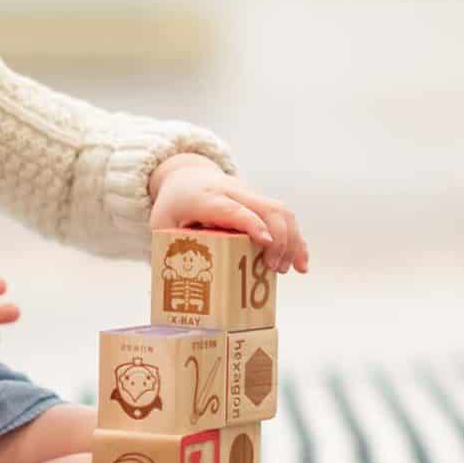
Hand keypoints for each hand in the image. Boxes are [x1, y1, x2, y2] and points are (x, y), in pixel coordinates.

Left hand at [149, 155, 309, 272]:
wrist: (187, 176)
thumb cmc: (174, 205)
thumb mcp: (161, 225)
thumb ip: (168, 250)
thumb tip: (173, 287)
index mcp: (205, 198)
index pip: (232, 209)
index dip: (250, 224)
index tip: (264, 242)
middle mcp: (233, 193)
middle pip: (266, 208)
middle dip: (278, 239)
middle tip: (272, 268)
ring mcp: (250, 196)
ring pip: (281, 211)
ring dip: (292, 240)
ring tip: (287, 270)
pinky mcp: (261, 203)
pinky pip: (285, 217)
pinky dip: (296, 240)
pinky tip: (302, 264)